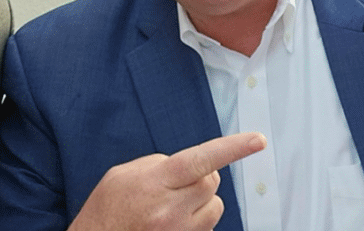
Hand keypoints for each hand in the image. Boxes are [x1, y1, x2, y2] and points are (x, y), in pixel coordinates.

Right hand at [67, 132, 265, 230]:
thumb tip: (189, 165)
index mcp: (156, 182)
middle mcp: (171, 209)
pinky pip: (206, 227)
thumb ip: (159, 163)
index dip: (233, 148)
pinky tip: (171, 222)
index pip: (203, 159)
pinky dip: (195, 221)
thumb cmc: (106, 209)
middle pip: (212, 182)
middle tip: (176, 184)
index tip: (257, 140)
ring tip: (172, 206)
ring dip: (201, 202)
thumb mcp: (124, 173)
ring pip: (214, 206)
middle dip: (202, 177)